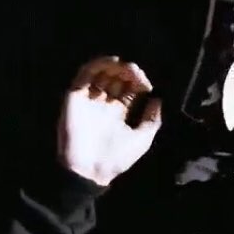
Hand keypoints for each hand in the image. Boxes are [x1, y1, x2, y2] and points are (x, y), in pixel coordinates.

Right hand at [58, 56, 162, 185]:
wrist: (90, 169)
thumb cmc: (117, 157)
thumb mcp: (142, 139)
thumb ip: (152, 119)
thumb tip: (158, 99)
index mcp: (119, 113)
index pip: (129, 90)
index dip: (138, 82)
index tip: (145, 82)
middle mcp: (104, 104)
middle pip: (116, 79)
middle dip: (126, 73)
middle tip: (134, 71)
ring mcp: (90, 99)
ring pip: (101, 74)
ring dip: (113, 66)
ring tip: (124, 66)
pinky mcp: (75, 97)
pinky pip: (84, 76)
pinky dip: (96, 65)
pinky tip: (110, 63)